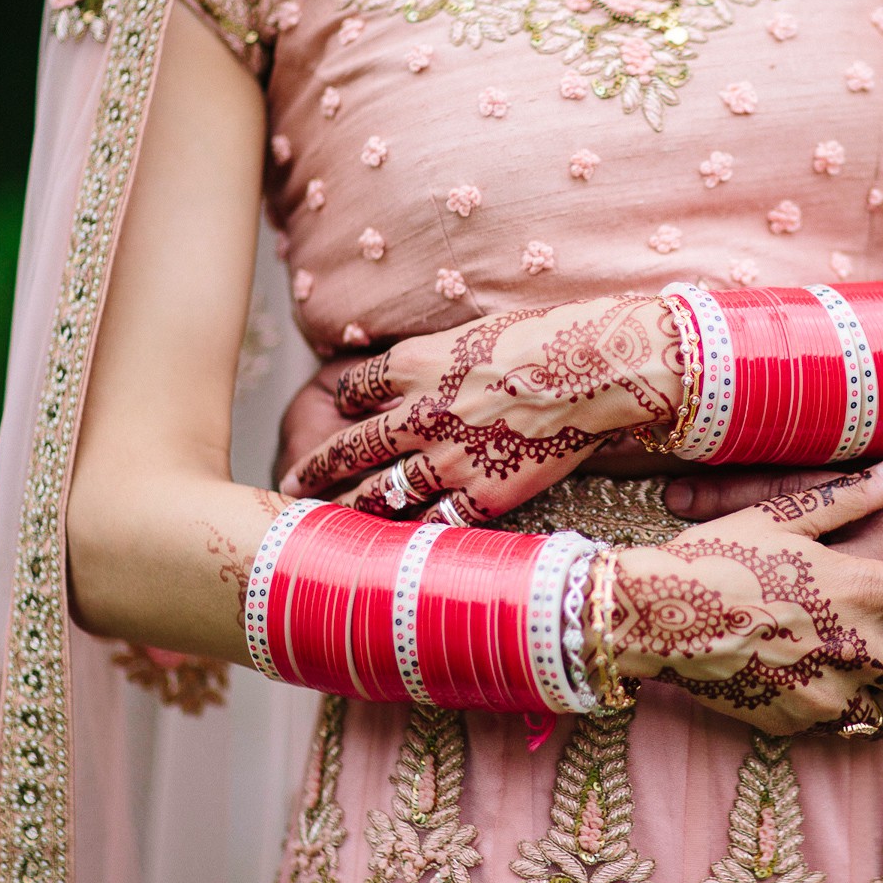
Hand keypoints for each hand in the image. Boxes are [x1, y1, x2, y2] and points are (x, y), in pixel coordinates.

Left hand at [279, 295, 683, 522]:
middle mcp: (419, 414)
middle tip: (290, 486)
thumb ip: (441, 357)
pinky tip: (395, 552)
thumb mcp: (475, 329)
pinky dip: (413, 538)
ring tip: (324, 527)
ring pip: (382, 493)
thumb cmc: (546, 335)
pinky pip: (437, 524)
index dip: (344, 401)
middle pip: (350, 448)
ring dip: (350, 510)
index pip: (354, 388)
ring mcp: (450, 459)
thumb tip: (424, 370)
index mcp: (412, 364)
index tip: (340, 411)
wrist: (592, 368)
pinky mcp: (486, 493)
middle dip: (315, 469)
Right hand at [610, 454, 882, 736]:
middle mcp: (854, 648)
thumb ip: (852, 495)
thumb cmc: (715, 557)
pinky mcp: (795, 721)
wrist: (653, 617)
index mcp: (858, 589)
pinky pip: (836, 719)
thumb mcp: (783, 516)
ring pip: (882, 704)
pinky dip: (841, 707)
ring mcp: (826, 692)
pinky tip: (826, 691)